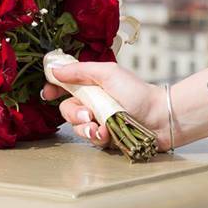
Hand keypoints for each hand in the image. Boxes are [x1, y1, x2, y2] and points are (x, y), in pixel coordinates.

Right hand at [41, 61, 166, 148]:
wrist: (160, 118)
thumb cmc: (137, 92)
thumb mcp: (108, 74)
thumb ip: (80, 70)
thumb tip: (54, 68)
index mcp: (91, 85)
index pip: (65, 86)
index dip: (53, 89)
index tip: (47, 94)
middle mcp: (92, 102)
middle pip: (67, 109)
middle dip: (73, 113)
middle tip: (86, 114)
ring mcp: (98, 121)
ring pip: (77, 127)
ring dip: (86, 128)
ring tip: (101, 127)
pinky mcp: (105, 137)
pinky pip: (91, 139)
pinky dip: (98, 137)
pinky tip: (107, 134)